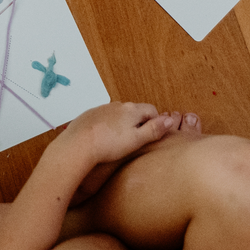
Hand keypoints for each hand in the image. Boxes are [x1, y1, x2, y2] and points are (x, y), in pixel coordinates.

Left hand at [51, 102, 171, 165]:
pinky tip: (105, 138)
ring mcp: (103, 108)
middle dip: (139, 123)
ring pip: (120, 114)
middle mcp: (118, 105)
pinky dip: (109, 125)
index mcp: (132, 109)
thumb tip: (170, 120)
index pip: (152, 110)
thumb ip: (154, 129)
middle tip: (136, 141)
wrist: (79, 144)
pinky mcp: (91, 114)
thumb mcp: (136, 140)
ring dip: (124, 123)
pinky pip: (106, 117)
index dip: (155, 123)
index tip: (151, 136)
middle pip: (136, 111)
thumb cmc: (109, 144)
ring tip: (120, 141)